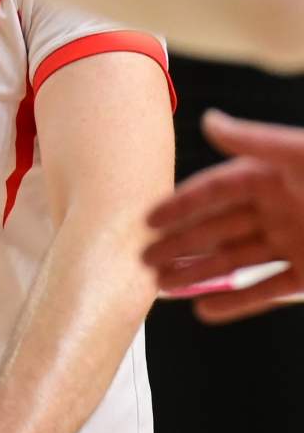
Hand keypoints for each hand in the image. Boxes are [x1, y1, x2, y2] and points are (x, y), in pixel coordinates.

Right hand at [144, 110, 303, 322]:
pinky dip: (238, 301)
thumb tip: (209, 121)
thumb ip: (256, 141)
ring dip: (200, 273)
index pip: (217, 189)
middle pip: (220, 227)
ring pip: (236, 260)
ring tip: (164, 288)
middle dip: (182, 244)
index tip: (148, 220)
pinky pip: (268, 289)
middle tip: (144, 259)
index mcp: (276, 174)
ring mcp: (295, 242)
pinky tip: (206, 311)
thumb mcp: (303, 156)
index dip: (182, 204)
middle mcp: (280, 207)